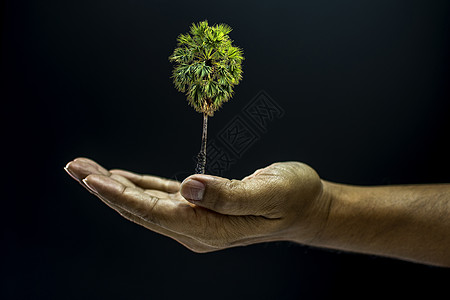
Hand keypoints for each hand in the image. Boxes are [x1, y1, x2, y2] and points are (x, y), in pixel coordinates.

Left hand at [64, 158, 328, 251]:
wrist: (306, 208)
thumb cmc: (293, 197)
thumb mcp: (268, 192)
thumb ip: (227, 195)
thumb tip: (188, 186)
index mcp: (209, 228)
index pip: (154, 212)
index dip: (120, 196)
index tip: (90, 178)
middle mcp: (195, 228)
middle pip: (141, 209)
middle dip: (105, 188)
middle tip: (74, 167)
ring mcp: (195, 220)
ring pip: (146, 203)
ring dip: (116, 186)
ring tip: (87, 169)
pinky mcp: (199, 207)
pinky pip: (161, 197)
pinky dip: (138, 187)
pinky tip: (121, 178)